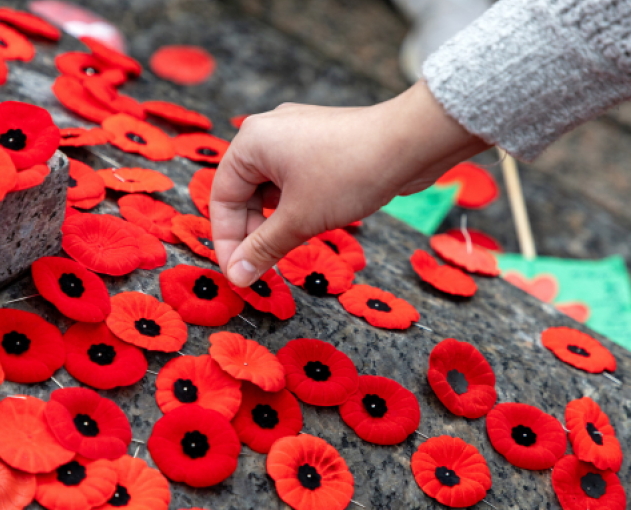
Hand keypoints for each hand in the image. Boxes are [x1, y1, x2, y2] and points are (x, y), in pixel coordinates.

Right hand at [210, 80, 488, 286]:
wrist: (409, 143)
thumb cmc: (349, 174)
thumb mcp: (299, 219)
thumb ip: (263, 249)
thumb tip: (237, 276)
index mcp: (251, 142)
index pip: (221, 197)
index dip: (226, 240)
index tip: (236, 273)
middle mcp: (270, 133)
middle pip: (244, 192)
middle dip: (252, 232)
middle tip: (260, 269)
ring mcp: (298, 136)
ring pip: (272, 188)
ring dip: (275, 222)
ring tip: (285, 251)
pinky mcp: (323, 144)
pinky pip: (296, 180)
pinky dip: (296, 206)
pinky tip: (308, 227)